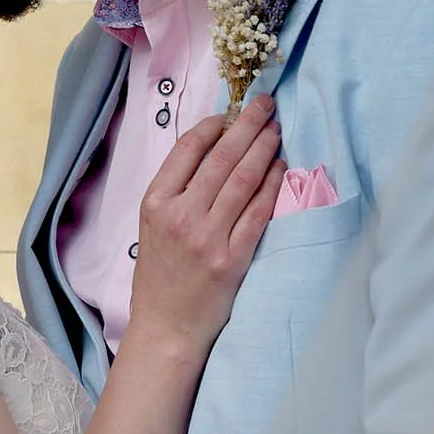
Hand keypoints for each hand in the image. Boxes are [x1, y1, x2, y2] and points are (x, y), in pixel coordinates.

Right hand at [124, 96, 285, 362]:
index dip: (214, 125)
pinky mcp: (232, 258)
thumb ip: (175, 190)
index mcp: (155, 203)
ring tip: (276, 129)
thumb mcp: (152, 226)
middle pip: (220, 157)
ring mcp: (207, 238)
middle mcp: (180, 216)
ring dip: (263, 149)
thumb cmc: (160, 276)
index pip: (188, 149)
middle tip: (265, 105)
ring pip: (242, 180)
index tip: (231, 112)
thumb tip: (211, 147)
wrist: (167, 328)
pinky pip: (258, 213)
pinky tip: (282, 168)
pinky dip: (272, 186)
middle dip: (246, 125)